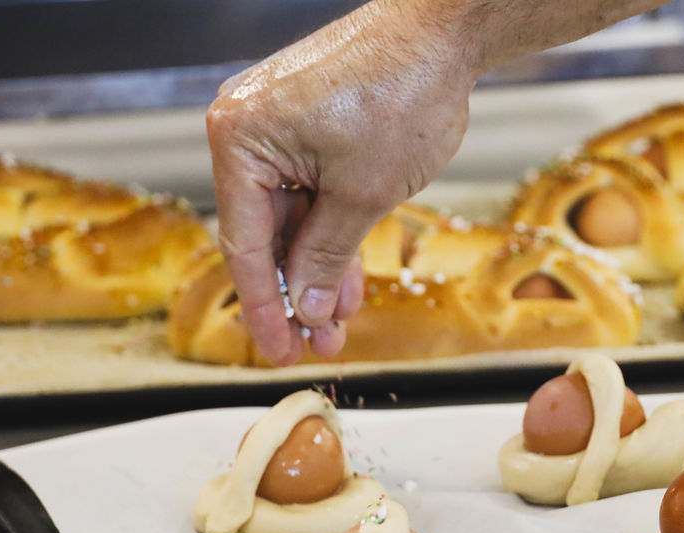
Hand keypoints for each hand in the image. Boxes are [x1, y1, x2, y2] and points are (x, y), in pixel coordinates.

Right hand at [206, 1, 475, 365]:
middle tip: (317, 344)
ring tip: (339, 322)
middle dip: (299, 294)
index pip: (245, 245)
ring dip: (318, 270)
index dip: (264, 307)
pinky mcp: (310, 124)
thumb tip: (309, 306)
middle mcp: (247, 129)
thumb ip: (328, 255)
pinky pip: (312, 191)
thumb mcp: (363, 195)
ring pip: (294, 218)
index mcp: (240, 139)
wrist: (443, 31)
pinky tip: (347, 280)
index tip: (276, 349)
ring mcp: (279, 125)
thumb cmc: (402, 91)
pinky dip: (332, 233)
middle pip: (267, 234)